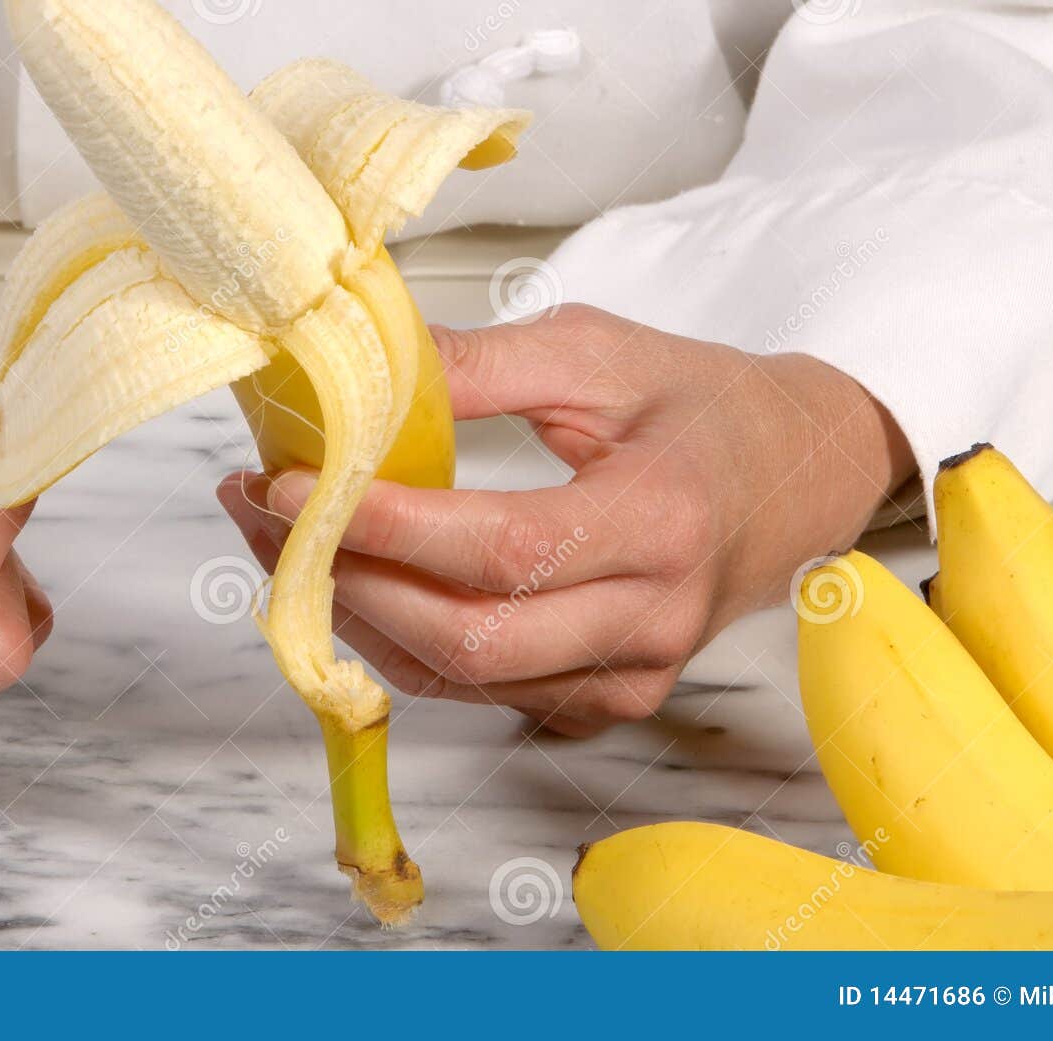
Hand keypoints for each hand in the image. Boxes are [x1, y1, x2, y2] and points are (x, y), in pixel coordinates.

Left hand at [219, 304, 911, 735]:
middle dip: (345, 581)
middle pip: (469, 637)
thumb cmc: (701, 406)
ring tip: (278, 540)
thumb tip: (362, 366)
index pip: (500, 548)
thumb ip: (484, 363)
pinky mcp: (603, 700)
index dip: (385, 526)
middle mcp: (650, 619)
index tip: (292, 485)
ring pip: (459, 677)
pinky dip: (398, 642)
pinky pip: (476, 690)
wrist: (793, 477)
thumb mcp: (602, 351)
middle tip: (259, 513)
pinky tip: (348, 580)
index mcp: (661, 521)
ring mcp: (628, 676)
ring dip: (353, 614)